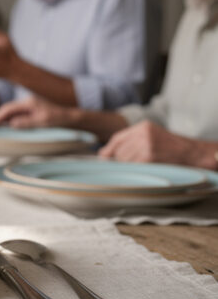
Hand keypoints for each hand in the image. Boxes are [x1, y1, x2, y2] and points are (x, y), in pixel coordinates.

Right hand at [0, 97, 74, 128]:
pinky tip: (4, 125)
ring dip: (1, 118)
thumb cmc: (57, 118)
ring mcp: (28, 106)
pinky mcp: (31, 110)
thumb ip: (26, 122)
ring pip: (11, 112)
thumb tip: (11, 124)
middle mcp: (26, 102)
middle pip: (7, 109)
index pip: (8, 109)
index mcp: (28, 103)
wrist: (69, 116)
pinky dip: (8, 119)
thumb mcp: (42, 121)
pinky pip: (16, 114)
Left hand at [98, 120, 217, 167]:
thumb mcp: (152, 137)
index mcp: (143, 126)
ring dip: (129, 167)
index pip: (117, 138)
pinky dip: (135, 171)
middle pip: (119, 151)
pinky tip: (144, 170)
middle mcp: (142, 134)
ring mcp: (145, 145)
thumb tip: (104, 154)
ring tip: (143, 166)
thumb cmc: (172, 147)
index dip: (109, 150)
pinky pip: (133, 167)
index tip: (104, 158)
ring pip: (124, 160)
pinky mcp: (149, 157)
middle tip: (133, 165)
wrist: (193, 154)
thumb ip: (131, 142)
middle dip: (121, 160)